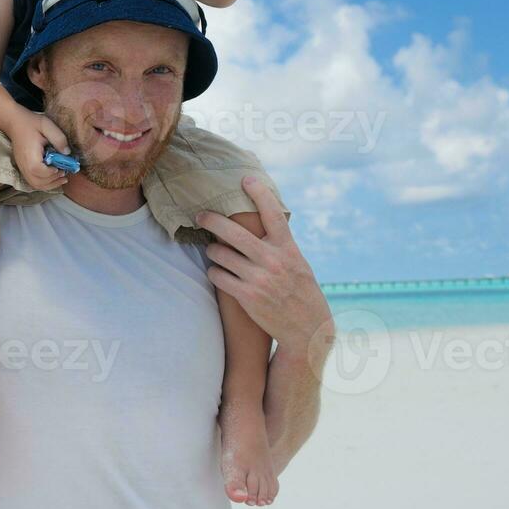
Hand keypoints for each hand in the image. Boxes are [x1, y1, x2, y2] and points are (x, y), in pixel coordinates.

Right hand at [9, 113, 69, 190]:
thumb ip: (59, 138)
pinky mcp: (22, 168)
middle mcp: (24, 164)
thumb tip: (67, 153)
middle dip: (53, 181)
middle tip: (64, 173)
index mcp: (30, 155)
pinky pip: (32, 181)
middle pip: (37, 182)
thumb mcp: (47, 125)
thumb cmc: (31, 123)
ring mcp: (22, 167)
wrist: (14, 122)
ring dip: (49, 184)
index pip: (39, 171)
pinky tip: (52, 178)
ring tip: (61, 178)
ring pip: (35, 184)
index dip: (51, 173)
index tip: (61, 167)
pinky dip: (44, 183)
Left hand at [196, 176, 333, 352]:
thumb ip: (279, 245)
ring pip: (220, 254)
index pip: (273, 214)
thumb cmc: (300, 292)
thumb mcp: (297, 263)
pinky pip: (217, 275)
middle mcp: (273, 260)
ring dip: (214, 252)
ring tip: (216, 253)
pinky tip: (218, 273)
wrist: (307, 330)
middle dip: (212, 220)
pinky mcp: (246, 296)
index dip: (259, 194)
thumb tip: (260, 222)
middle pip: (234, 232)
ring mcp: (259, 278)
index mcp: (288, 248)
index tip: (246, 179)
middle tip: (200, 214)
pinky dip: (214, 272)